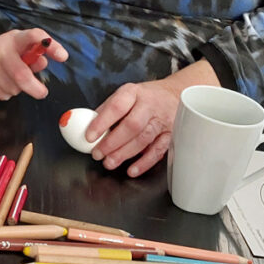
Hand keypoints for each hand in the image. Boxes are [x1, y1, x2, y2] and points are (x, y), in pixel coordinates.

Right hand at [0, 23, 67, 100]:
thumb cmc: (2, 54)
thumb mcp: (19, 49)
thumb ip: (33, 55)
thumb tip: (42, 62)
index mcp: (15, 39)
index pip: (34, 36)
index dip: (51, 46)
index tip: (63, 57)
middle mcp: (0, 48)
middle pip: (21, 73)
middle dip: (33, 87)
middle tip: (42, 92)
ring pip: (11, 87)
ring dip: (16, 89)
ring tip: (10, 80)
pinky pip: (0, 93)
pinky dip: (4, 93)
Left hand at [85, 61, 219, 176]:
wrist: (176, 94)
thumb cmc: (145, 97)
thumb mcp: (126, 94)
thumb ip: (107, 110)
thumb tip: (88, 126)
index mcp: (133, 93)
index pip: (116, 107)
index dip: (101, 123)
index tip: (89, 136)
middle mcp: (149, 105)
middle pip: (131, 125)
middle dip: (112, 143)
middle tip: (98, 154)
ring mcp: (162, 120)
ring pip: (144, 139)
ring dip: (125, 154)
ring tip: (110, 163)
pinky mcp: (171, 134)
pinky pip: (158, 151)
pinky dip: (144, 162)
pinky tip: (132, 170)